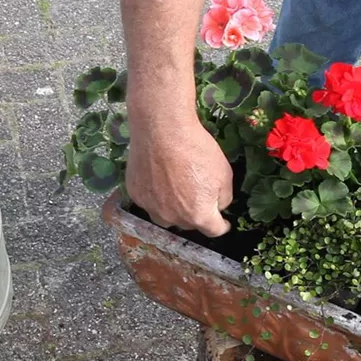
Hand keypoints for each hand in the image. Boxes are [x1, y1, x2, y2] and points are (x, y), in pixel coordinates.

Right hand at [126, 110, 233, 237]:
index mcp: (198, 215)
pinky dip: (157, 195)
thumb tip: (217, 205)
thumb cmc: (197, 150)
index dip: (221, 226)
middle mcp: (173, 217)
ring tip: (177, 190)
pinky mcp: (135, 194)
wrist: (162, 130)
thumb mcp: (225, 174)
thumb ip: (224, 198)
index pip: (214, 230)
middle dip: (196, 214)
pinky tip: (159, 178)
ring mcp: (151, 207)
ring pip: (166, 216)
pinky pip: (150, 201)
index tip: (223, 222)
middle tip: (198, 195)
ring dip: (174, 209)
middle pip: (189, 223)